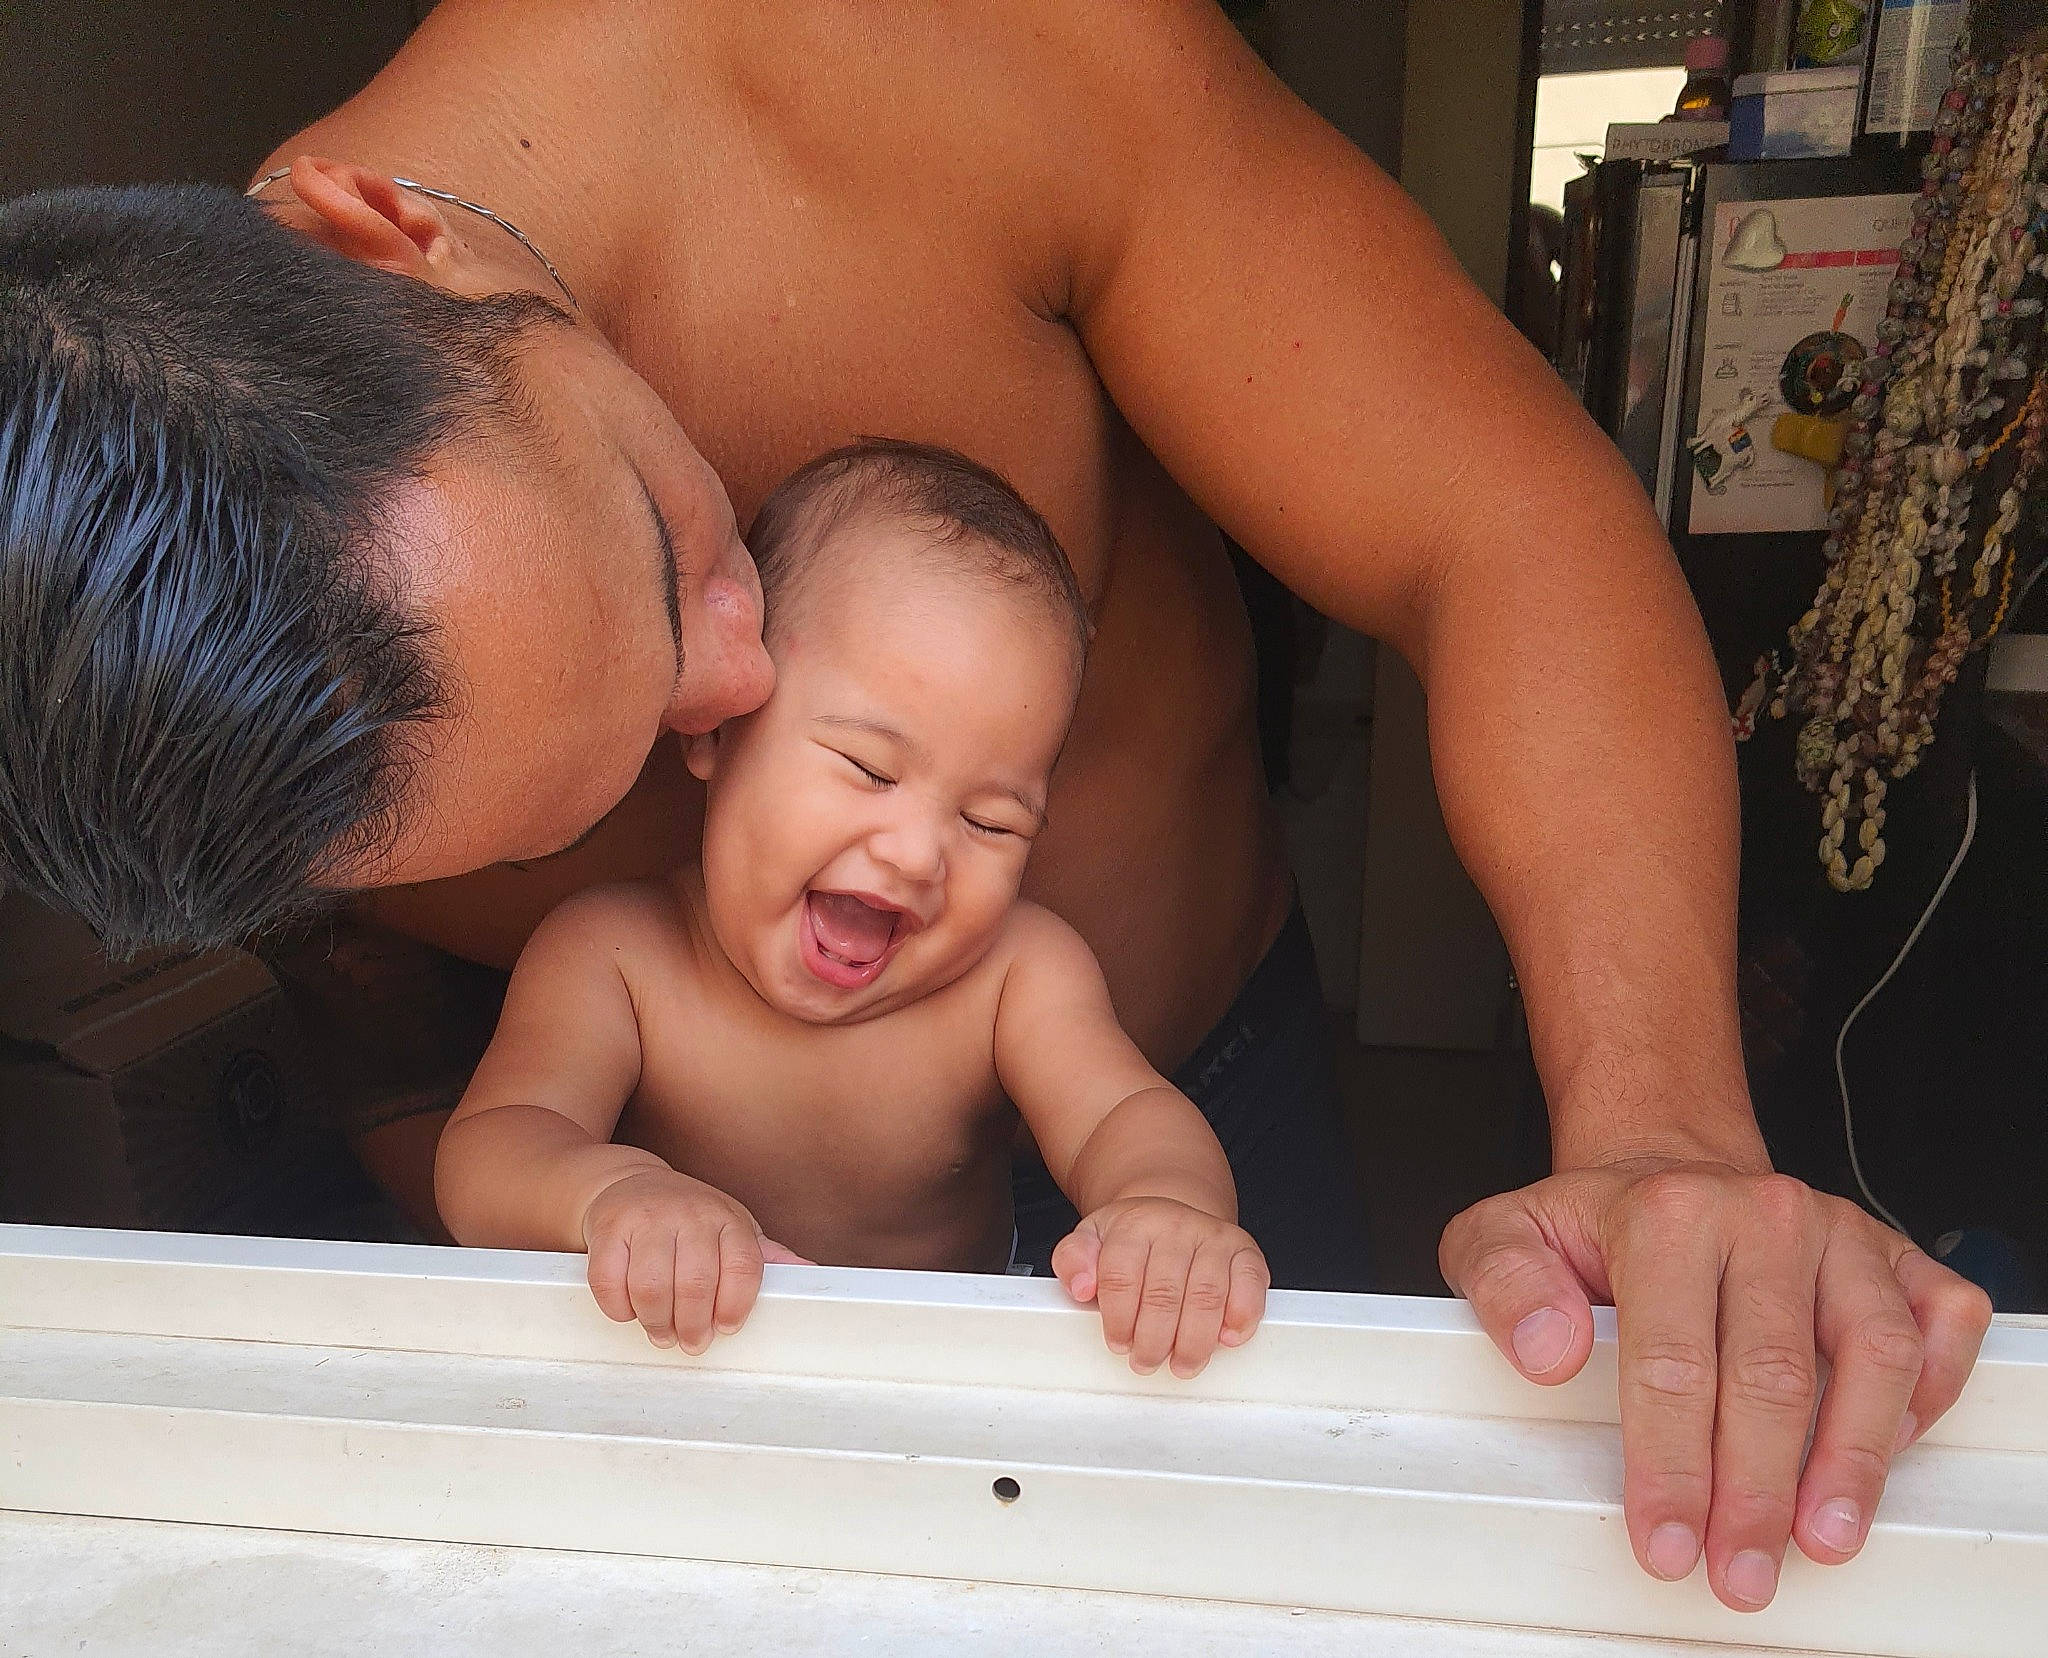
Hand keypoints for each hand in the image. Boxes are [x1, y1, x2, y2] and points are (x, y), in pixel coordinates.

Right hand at [581, 1168, 810, 1352]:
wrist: (629, 1183)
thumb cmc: (690, 1218)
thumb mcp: (732, 1228)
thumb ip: (765, 1256)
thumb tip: (808, 1274)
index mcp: (727, 1218)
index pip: (743, 1265)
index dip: (736, 1305)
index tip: (726, 1328)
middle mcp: (690, 1214)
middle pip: (695, 1283)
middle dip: (693, 1325)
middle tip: (691, 1342)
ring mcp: (647, 1219)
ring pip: (651, 1286)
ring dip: (656, 1322)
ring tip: (661, 1333)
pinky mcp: (610, 1228)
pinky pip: (609, 1280)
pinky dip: (619, 1307)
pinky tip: (629, 1311)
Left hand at [1054, 1196, 1267, 1376]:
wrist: (1173, 1218)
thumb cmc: (1133, 1240)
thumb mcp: (1093, 1240)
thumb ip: (1073, 1260)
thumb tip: (1081, 1286)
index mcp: (1136, 1223)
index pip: (1121, 1276)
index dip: (1118, 1319)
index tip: (1118, 1342)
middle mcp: (1177, 1225)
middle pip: (1164, 1293)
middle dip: (1153, 1340)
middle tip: (1146, 1361)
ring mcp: (1215, 1237)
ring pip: (1206, 1296)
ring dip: (1193, 1341)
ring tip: (1181, 1364)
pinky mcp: (1246, 1252)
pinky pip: (1250, 1285)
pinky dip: (1241, 1318)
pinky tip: (1226, 1338)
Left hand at [1440, 1158, 1992, 1611]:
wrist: (1666, 1172)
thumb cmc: (1594, 1225)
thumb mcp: (1504, 1237)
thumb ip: (1502, 1285)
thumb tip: (1548, 1349)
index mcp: (1666, 1213)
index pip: (1673, 1359)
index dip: (1671, 1464)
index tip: (1667, 1539)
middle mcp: (1762, 1215)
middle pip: (1772, 1374)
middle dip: (1755, 1492)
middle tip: (1739, 1568)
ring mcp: (1839, 1232)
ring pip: (1873, 1354)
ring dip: (1853, 1460)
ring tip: (1821, 1536)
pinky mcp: (1893, 1253)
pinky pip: (1942, 1322)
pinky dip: (1929, 1392)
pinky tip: (1884, 1452)